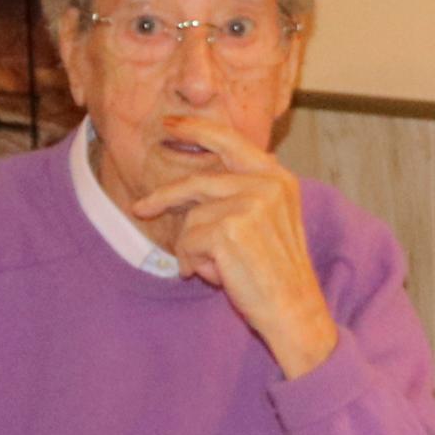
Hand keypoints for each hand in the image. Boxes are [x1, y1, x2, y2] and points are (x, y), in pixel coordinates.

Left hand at [126, 114, 341, 379]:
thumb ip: (243, 194)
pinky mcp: (229, 229)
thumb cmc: (276, 273)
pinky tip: (219, 277)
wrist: (294, 309)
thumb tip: (197, 181)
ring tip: (218, 269)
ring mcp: (248, 204)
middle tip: (141, 208)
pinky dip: (194, 263)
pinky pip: (188, 242)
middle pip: (198, 182)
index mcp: (277, 178)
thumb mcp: (270, 222)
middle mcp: (266, 184)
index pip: (231, 141)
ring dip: (194, 249)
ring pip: (191, 219)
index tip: (170, 125)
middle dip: (165, 199)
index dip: (197, 130)